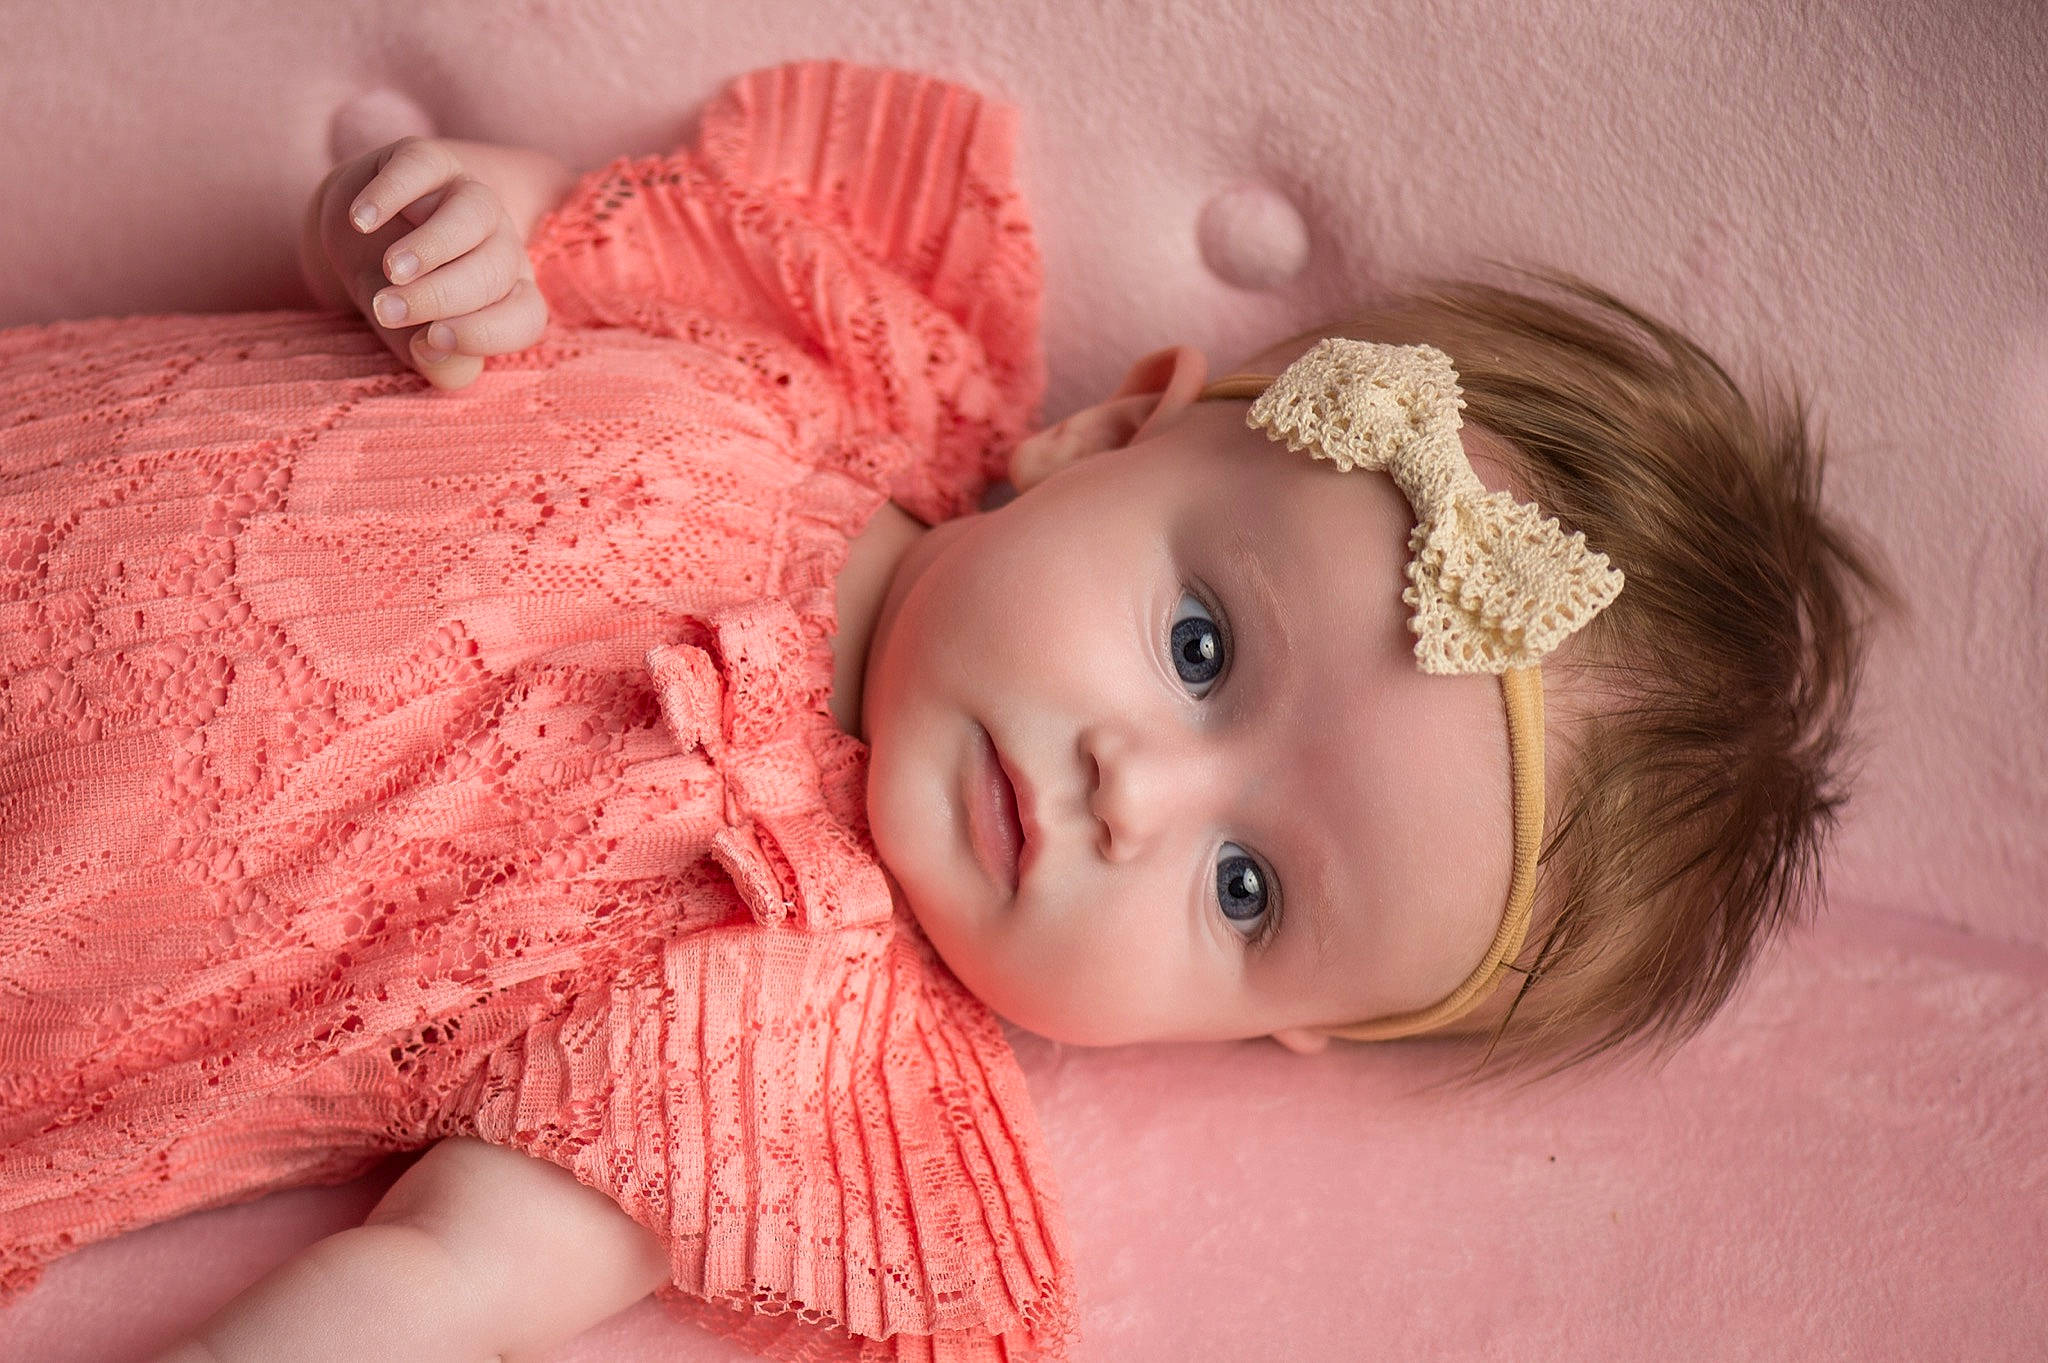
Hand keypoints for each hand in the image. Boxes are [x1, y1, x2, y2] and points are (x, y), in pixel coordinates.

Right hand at [305, 136, 548, 390]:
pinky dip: (392, 193)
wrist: (360, 231)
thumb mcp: (410, 335)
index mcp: (508, 293)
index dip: (488, 333)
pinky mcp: (428, 160)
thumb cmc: (396, 294)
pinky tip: (362, 220)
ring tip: (391, 269)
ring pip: (475, 213)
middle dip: (441, 294)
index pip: (524, 317)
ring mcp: (468, 196)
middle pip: (494, 269)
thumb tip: (434, 350)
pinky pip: (423, 166)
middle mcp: (499, 243)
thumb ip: (431, 359)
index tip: (433, 341)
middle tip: (388, 310)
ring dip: (434, 244)